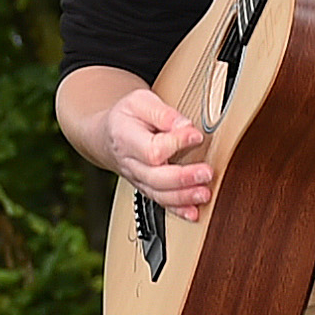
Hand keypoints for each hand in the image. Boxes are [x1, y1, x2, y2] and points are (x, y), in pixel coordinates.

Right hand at [102, 87, 211, 220]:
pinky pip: (161, 202)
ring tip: (204, 193)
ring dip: (183, 196)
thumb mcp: (140, 102)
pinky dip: (178, 210)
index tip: (196, 135)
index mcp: (126, 138)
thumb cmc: (127, 117)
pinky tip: (193, 212)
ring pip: (159, 194)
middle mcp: (130, 163)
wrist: (108, 135)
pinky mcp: (147, 188)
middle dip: (183, 177)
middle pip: (156, 177)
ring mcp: (138, 179)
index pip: (151, 148)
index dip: (176, 143)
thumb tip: (185, 126)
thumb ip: (163, 113)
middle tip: (206, 172)